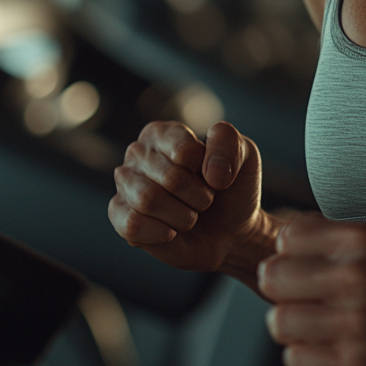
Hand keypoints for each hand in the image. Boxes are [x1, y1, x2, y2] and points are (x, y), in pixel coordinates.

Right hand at [108, 120, 266, 274]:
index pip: (183, 149)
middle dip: (199, 197)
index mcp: (164, 132)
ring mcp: (126, 185)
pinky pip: (132, 225)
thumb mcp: (244, 154)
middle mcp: (139, 153)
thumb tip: (211, 172)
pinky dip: (161, 233)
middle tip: (205, 200)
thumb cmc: (232, 188)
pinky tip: (171, 231)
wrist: (230, 231)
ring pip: (148, 200)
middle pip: (170, 178)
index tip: (213, 176)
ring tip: (189, 215)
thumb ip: (229, 144)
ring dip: (182, 216)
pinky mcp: (120, 217)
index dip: (205, 170)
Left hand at [258, 213, 365, 365]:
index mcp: (365, 240)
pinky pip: (295, 359)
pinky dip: (305, 356)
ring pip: (279, 321)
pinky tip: (327, 349)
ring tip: (314, 326)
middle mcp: (358, 276)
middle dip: (282, 289)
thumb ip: (337, 239)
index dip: (289, 252)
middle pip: (273, 276)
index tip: (302, 263)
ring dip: (291, 326)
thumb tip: (285, 232)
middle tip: (300, 297)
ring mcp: (355, 323)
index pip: (288, 235)